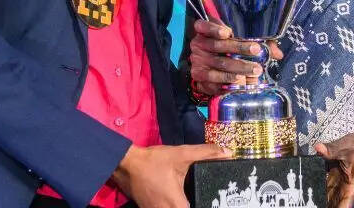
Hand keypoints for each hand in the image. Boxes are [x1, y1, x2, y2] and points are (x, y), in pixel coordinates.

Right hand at [112, 143, 227, 207]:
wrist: (126, 163)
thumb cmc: (154, 160)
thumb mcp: (181, 154)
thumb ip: (205, 153)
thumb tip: (227, 152)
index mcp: (176, 203)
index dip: (204, 206)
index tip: (212, 202)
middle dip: (196, 203)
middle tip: (204, 198)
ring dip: (182, 206)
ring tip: (194, 198)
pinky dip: (172, 206)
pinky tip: (178, 200)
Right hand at [188, 19, 283, 97]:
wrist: (207, 68)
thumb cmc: (226, 49)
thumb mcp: (236, 39)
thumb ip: (256, 43)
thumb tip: (279, 54)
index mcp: (203, 32)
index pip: (204, 26)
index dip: (215, 29)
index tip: (228, 32)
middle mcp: (198, 46)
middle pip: (218, 46)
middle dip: (239, 48)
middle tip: (256, 50)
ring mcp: (198, 63)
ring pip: (219, 64)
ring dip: (238, 68)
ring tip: (255, 70)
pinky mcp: (200, 80)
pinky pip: (214, 82)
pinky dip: (229, 83)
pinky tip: (242, 84)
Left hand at [313, 128, 353, 207]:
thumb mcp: (345, 147)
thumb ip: (331, 150)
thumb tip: (318, 148)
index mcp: (351, 185)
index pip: (344, 205)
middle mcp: (345, 188)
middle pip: (334, 204)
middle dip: (323, 205)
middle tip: (309, 206)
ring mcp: (338, 185)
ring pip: (328, 199)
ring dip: (319, 201)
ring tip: (307, 203)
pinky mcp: (333, 179)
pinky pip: (324, 189)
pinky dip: (317, 191)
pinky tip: (307, 193)